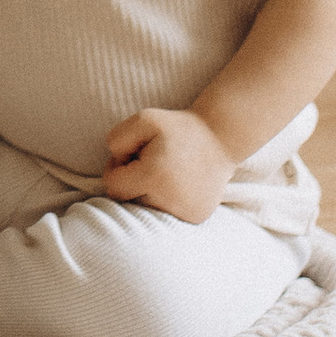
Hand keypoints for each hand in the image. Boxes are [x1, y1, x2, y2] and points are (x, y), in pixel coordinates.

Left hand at [98, 107, 234, 224]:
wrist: (222, 137)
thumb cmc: (179, 127)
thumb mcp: (144, 119)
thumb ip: (117, 138)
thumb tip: (115, 162)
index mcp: (154, 177)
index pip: (113, 188)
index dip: (116, 169)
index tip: (131, 155)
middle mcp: (170, 201)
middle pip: (130, 200)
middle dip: (133, 180)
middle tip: (151, 160)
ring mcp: (185, 213)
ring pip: (147, 208)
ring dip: (149, 190)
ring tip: (166, 171)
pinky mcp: (196, 217)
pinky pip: (167, 213)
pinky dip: (167, 199)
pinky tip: (179, 182)